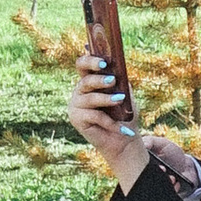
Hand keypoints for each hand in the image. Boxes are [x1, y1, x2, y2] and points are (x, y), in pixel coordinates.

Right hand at [65, 49, 147, 186]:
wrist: (124, 140)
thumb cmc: (124, 115)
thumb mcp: (125, 94)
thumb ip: (120, 81)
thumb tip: (118, 69)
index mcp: (90, 81)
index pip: (82, 65)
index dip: (90, 61)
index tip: (103, 63)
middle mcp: (80, 91)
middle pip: (85, 81)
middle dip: (99, 80)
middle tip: (112, 80)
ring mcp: (76, 105)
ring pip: (90, 98)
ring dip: (107, 99)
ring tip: (120, 100)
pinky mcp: (76, 119)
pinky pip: (95, 116)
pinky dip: (111, 122)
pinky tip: (123, 129)